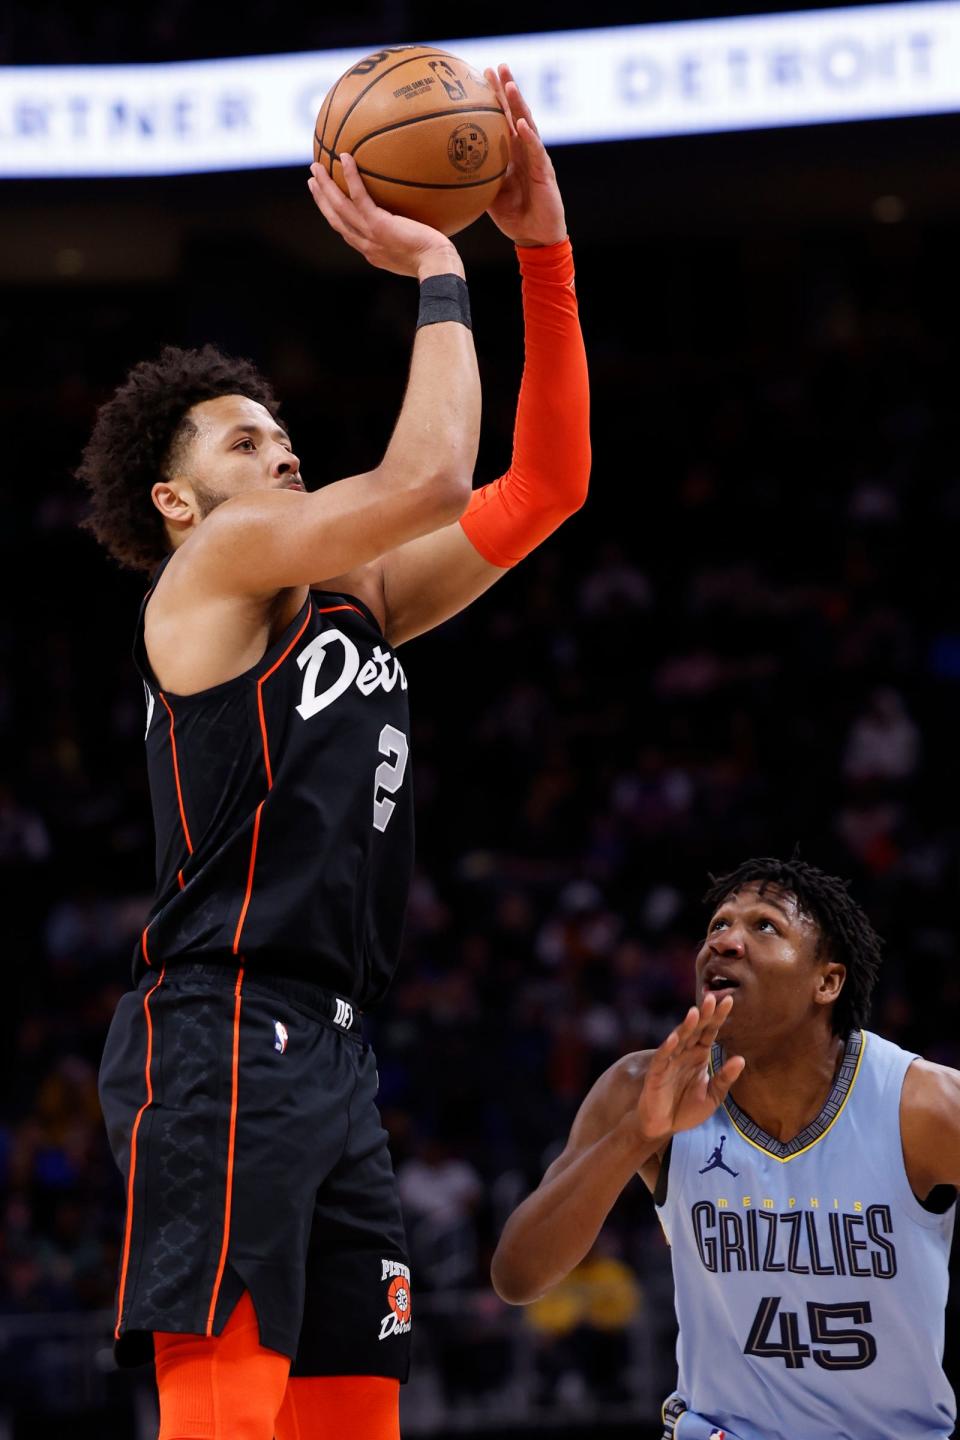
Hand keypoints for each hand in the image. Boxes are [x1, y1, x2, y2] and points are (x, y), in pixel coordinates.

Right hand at [308, 155, 463, 279]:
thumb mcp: (419, 250)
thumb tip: (420, 221)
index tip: (327, 201)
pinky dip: (350, 176)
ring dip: (325, 187)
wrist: (436, 267)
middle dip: (322, 200)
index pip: (348, 232)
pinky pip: (359, 196)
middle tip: (313, 180)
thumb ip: (412, 235)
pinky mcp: (378, 224)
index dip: (335, 216)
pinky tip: (345, 157)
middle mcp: (366, 244)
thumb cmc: (437, 261)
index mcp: (372, 251)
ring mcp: (370, 235)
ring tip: (316, 167)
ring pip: (339, 208)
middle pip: (336, 219)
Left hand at [484, 64, 566, 247]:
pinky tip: (521, 123)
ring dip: (519, 104)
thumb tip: (443, 171)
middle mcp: (525, 150)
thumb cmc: (513, 217)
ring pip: (527, 125)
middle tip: (496, 66)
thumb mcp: (487, 195)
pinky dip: (529, 136)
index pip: (502, 118)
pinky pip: (536, 152)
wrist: (535, 238)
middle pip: (516, 113)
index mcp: (512, 153)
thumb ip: (473, 178)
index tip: (479, 75)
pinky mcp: (545, 173)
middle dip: (507, 88)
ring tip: (509, 85)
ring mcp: (536, 159)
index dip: (493, 97)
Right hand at [630, 994, 744, 1145]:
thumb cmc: (686, 1109)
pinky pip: (662, 1058)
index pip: (710, 1032)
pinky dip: (668, 1047)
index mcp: (699, 1056)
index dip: (718, 1017)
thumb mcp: (713, 1097)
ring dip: (686, 1026)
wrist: (664, 1127)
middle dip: (704, 1015)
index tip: (729, 1001)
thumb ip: (725, 1078)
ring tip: (695, 1012)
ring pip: (679, 1039)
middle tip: (713, 997)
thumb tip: (741, 1059)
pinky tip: (675, 1037)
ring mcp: (670, 1061)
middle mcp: (685, 1054)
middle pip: (696, 1030)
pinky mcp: (657, 1074)